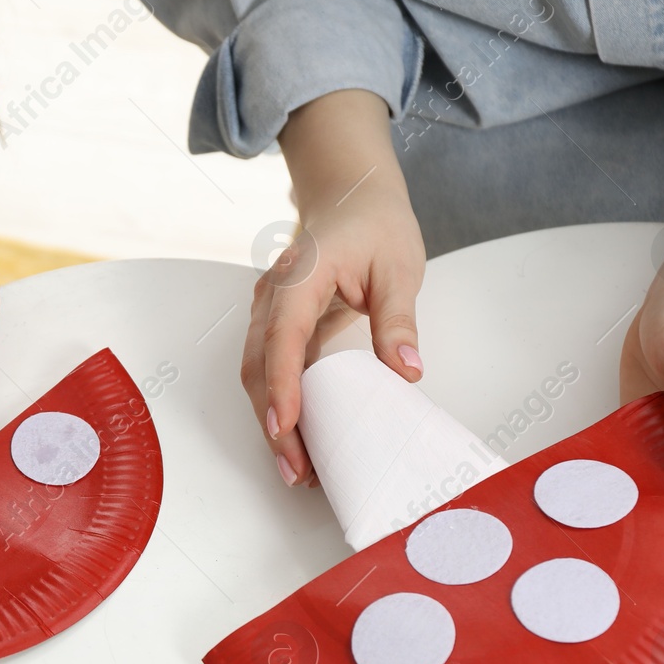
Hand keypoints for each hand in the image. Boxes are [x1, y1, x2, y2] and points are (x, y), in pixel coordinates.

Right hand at [249, 88, 427, 488]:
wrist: (349, 193)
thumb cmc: (373, 223)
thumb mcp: (400, 266)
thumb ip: (399, 318)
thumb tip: (407, 370)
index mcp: (300, 275)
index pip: (283, 337)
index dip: (282, 386)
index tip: (286, 427)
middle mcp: (273, 296)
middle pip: (258, 368)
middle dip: (274, 423)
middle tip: (298, 470)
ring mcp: (270, 312)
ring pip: (256, 375)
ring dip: (273, 421)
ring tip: (298, 468)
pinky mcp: (278, 327)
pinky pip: (271, 371)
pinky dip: (281, 406)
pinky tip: (301, 437)